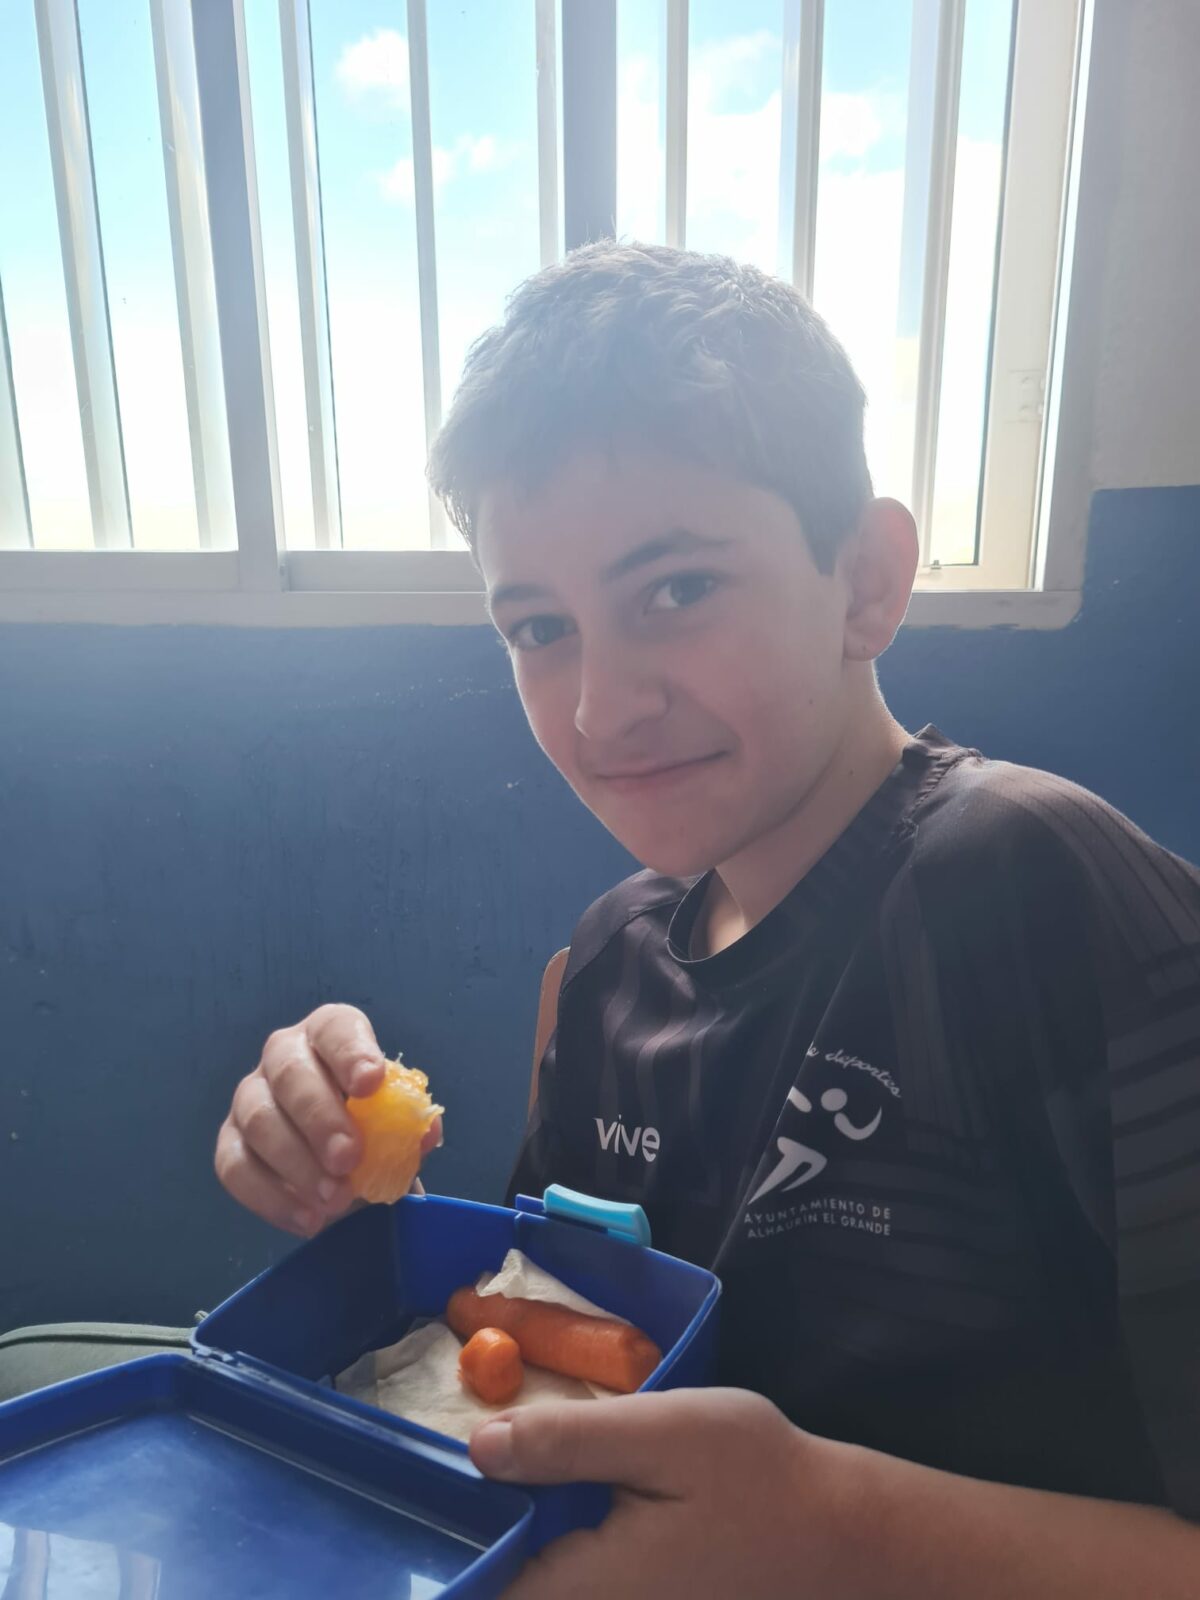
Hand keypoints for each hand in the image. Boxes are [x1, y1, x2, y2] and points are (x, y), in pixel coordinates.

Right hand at [214, 1004, 441, 1235]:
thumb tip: (425, 1132)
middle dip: (320, 1117)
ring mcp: (250, 1097)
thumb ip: (408, 1125)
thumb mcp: (396, 1123)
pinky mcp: (230, 1142)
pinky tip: (308, 1220)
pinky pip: (235, 1167)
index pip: (335, 1029)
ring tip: (334, 1199)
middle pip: (290, 1073)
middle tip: (348, 1158)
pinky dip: (272, 1198)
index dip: (351, 1053)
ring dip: (297, 1164)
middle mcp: (282, 1055)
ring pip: (258, 1120)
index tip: (371, 1083)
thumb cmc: (371, 1128)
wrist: (342, 1168)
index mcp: (329, 1035)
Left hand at [470, 1388, 850, 1599]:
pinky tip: (558, 1488)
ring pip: (539, 1577)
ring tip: (503, 1465)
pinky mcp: (639, 1599)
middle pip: (505, 1583)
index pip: (481, 1585)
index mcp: (588, 1586)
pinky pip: (573, 1577)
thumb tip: (478, 1448)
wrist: (841, 1533)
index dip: (445, 1535)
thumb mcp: (662, 1434)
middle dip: (477, 1526)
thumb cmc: (756, 1476)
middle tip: (464, 1455)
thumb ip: (569, 1442)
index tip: (427, 1481)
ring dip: (515, 1531)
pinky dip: (553, 1538)